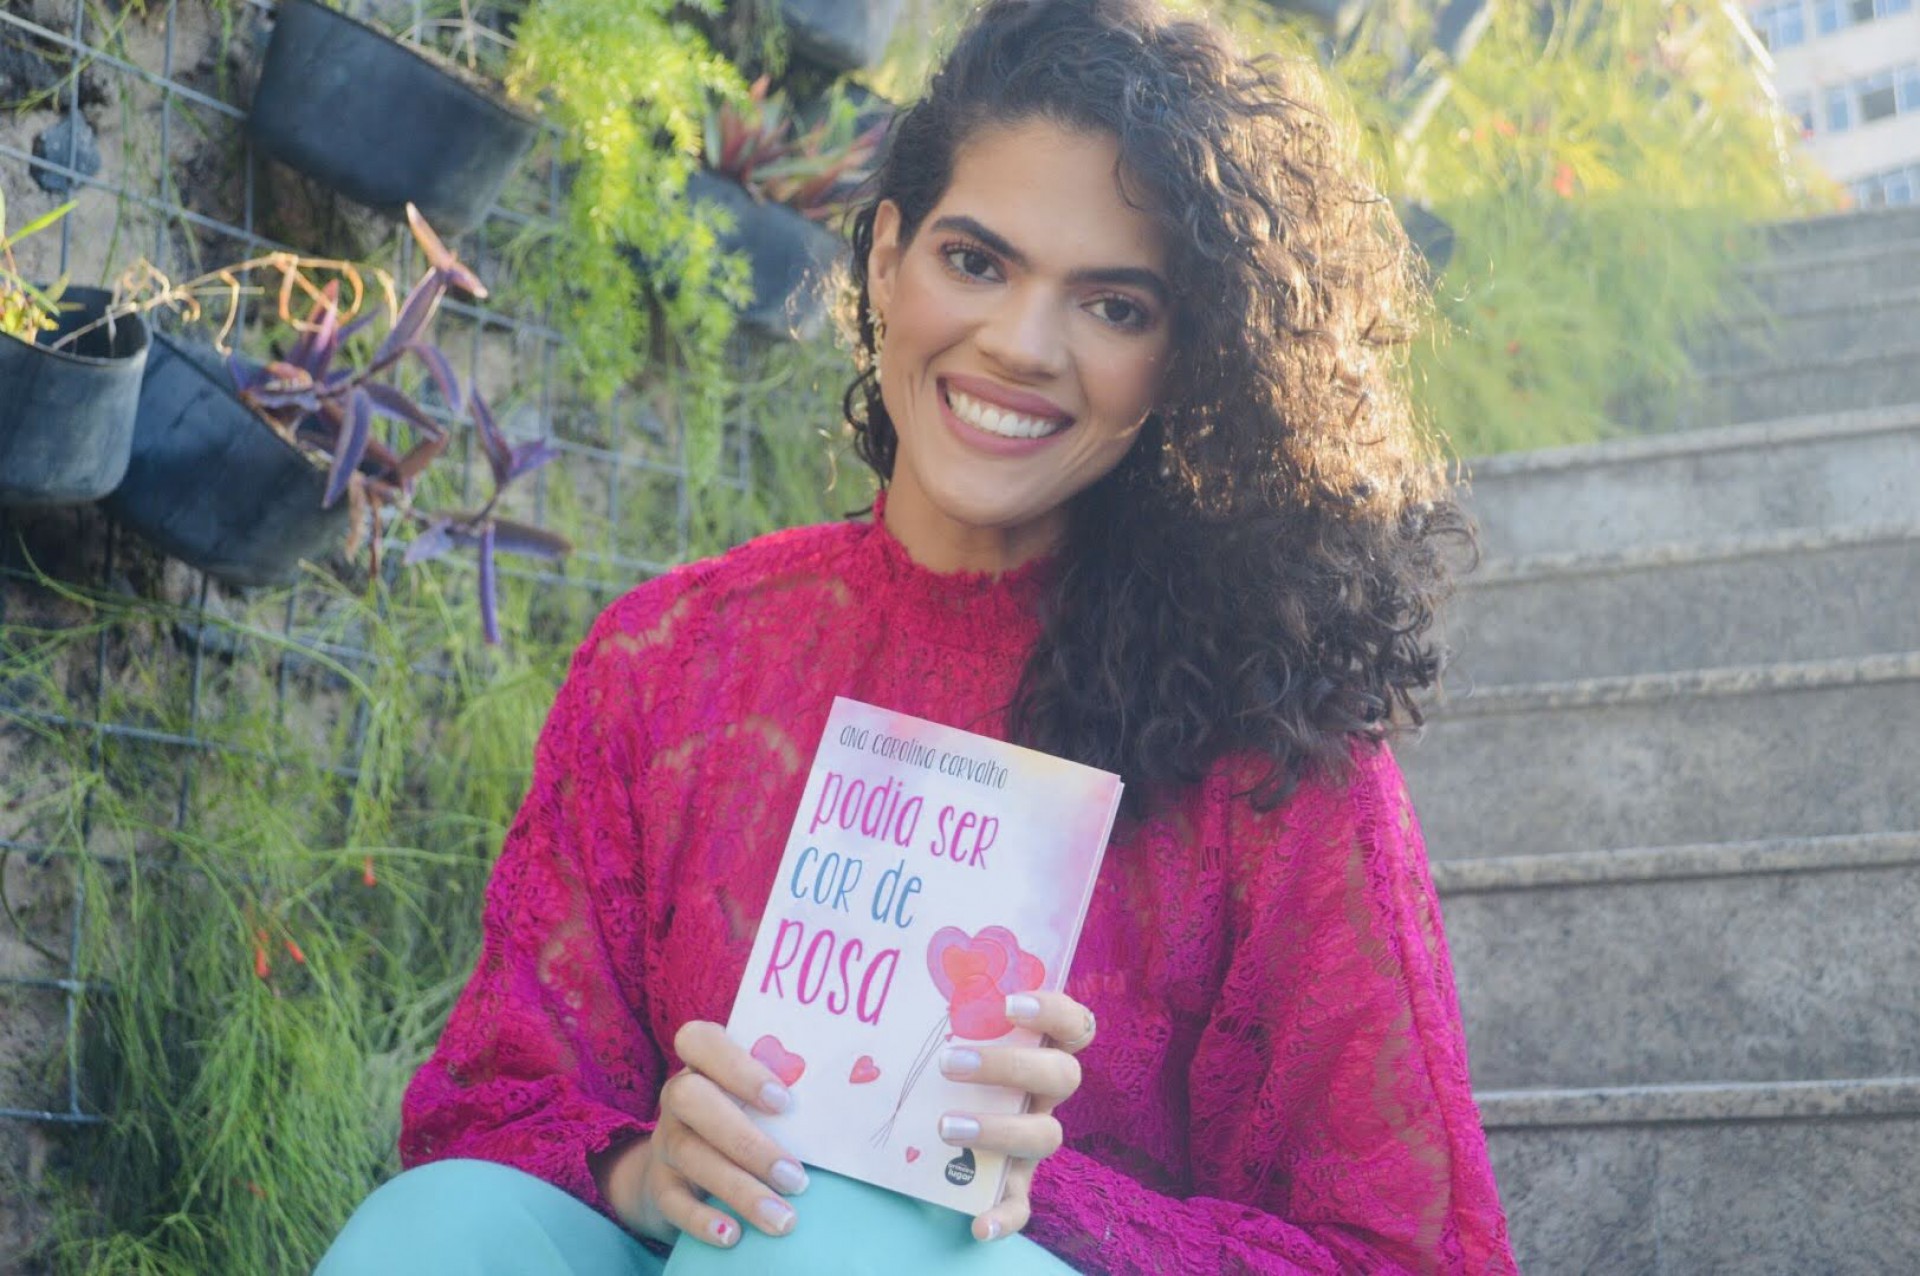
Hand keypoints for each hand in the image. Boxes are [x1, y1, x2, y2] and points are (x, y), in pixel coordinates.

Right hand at [596, 1020, 811, 1247]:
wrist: (682, 1165)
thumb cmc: (741, 1116)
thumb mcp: (754, 1098)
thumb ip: (785, 1092)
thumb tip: (851, 1104)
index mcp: (702, 1063)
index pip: (700, 1040)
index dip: (739, 1067)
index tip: (784, 1100)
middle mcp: (677, 1095)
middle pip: (690, 1099)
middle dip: (746, 1139)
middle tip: (795, 1177)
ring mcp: (664, 1140)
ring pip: (690, 1155)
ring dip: (740, 1188)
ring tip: (783, 1218)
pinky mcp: (658, 1185)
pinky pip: (673, 1201)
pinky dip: (703, 1220)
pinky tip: (734, 1235)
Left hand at [936, 991, 1096, 1242]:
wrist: (925, 1130)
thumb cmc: (940, 1066)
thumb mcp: (945, 1036)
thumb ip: (939, 1012)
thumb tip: (893, 976)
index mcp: (1037, 1050)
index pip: (1075, 1023)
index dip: (1054, 1010)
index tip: (1010, 1003)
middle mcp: (1043, 1095)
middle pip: (1062, 1075)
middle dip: (1010, 1066)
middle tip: (950, 1062)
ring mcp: (1031, 1139)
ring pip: (1046, 1135)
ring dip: (1000, 1130)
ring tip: (945, 1127)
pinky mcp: (1014, 1183)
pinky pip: (1022, 1203)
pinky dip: (1004, 1214)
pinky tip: (978, 1223)